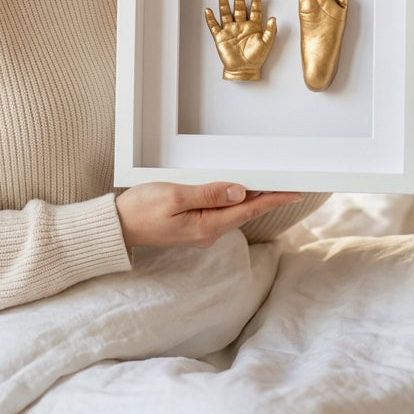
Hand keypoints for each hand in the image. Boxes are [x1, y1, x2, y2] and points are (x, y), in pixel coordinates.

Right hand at [115, 182, 301, 249]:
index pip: (248, 210)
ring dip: (247, 197)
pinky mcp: (192, 226)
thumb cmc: (141, 209)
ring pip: (231, 211)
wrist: (118, 227)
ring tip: (264, 181)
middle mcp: (208, 232)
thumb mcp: (175, 196)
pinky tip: (232, 189)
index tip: (294, 193)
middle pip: (243, 211)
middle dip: (265, 196)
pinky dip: (230, 200)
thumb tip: (239, 192)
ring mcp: (200, 231)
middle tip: (284, 180)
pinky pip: (218, 212)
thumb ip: (209, 194)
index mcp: (207, 226)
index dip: (273, 200)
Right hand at [204, 0, 276, 80]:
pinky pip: (214, 26)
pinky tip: (209, 11)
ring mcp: (230, 31)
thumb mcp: (267, 44)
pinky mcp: (221, 38)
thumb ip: (270, 31)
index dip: (255, 1)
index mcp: (253, 27)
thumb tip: (273, 19)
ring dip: (224, 5)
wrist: (244, 70)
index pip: (254, 11)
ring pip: (226, 14)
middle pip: (239, 9)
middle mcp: (241, 26)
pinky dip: (211, 19)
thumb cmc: (256, 58)